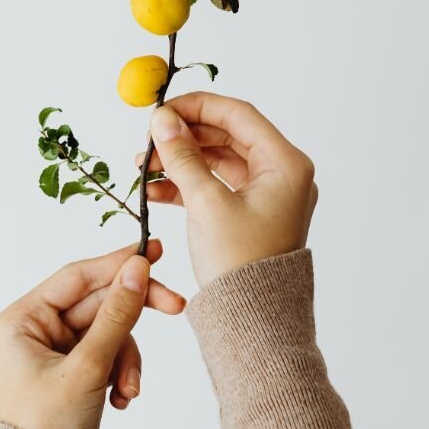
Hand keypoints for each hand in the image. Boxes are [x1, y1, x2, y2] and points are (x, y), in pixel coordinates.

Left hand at [0, 239, 184, 428]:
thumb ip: (116, 315)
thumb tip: (138, 269)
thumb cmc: (48, 426)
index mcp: (23, 319)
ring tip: (128, 389)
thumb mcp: (87, 367)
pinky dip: (122, 372)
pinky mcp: (76, 370)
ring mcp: (57, 350)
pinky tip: (121, 399)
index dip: (118, 263)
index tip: (155, 253)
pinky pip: (111, 353)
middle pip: (100, 301)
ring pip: (111, 330)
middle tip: (176, 304)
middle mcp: (37, 329)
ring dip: (128, 358)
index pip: (78, 276)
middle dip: (134, 315)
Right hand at [137, 92, 316, 288]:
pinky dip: (188, 185)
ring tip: (143, 168)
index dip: (197, 106)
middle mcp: (283, 175)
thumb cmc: (241, 265)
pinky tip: (155, 191)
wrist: (254, 322)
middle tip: (147, 140)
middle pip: (227, 137)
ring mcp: (268, 195)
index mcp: (286, 164)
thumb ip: (182, 156)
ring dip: (181, 161)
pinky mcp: (252, 215)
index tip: (162, 108)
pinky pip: (217, 187)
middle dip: (183, 137)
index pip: (238, 115)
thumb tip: (162, 120)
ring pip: (218, 162)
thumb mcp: (206, 203)